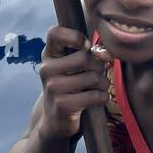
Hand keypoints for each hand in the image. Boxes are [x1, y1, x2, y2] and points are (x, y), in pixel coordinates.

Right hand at [36, 25, 109, 140]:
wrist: (56, 120)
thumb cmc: (71, 86)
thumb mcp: (75, 66)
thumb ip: (90, 53)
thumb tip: (106, 54)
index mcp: (49, 54)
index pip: (55, 32)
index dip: (75, 36)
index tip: (86, 46)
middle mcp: (46, 69)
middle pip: (84, 57)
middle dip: (98, 66)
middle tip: (96, 74)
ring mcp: (52, 87)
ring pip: (92, 77)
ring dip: (103, 83)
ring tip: (98, 88)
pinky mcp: (62, 105)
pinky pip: (94, 95)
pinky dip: (103, 97)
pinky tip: (98, 99)